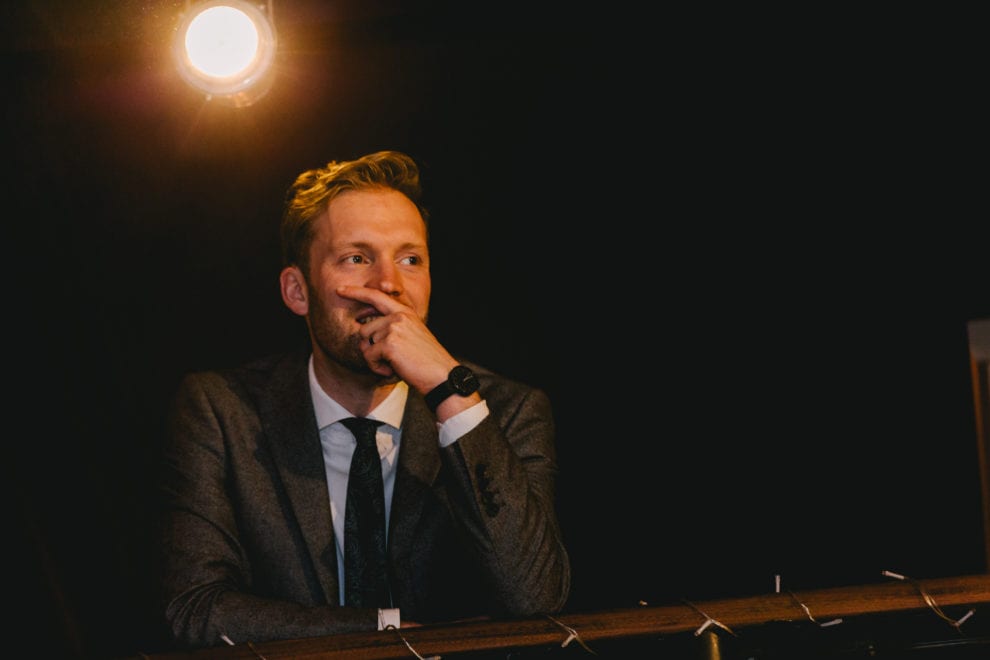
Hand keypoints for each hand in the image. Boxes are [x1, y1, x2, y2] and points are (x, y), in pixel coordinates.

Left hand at [337, 285, 456, 391]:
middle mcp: (399, 316)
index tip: (340, 290)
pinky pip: (369, 356)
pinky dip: (377, 367)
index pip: (376, 296)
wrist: (441, 376)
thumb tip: (363, 329)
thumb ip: (392, 327)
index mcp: (405, 312)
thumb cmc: (425, 360)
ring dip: (374, 359)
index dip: (356, 292)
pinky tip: (393, 370)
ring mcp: (394, 328)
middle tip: (389, 359)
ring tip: (394, 364)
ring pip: (365, 343)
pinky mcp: (389, 343)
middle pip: (365, 329)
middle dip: (370, 348)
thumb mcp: (411, 335)